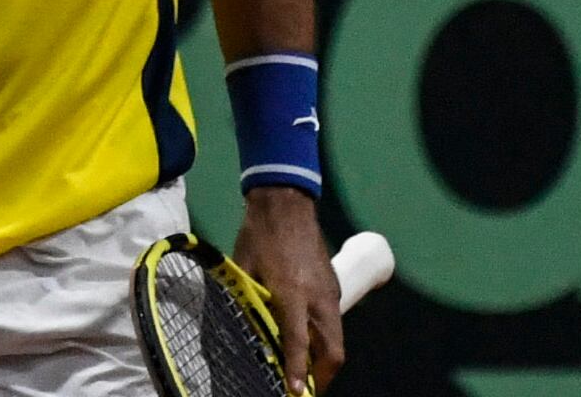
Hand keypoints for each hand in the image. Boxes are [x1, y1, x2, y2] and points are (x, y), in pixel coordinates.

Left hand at [233, 187, 342, 393]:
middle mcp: (318, 297)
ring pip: (336, 338)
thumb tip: (246, 329)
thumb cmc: (258, 235)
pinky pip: (333, 320)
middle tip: (303, 389)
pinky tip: (307, 340)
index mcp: (292, 293)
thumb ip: (249, 301)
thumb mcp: (245, 270)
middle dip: (321, 376)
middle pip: (333, 350)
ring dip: (324, 359)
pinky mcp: (333, 285)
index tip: (295, 393)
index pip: (298, 342)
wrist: (285, 203)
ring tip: (305, 372)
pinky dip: (324, 338)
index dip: (296, 371)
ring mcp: (330, 291)